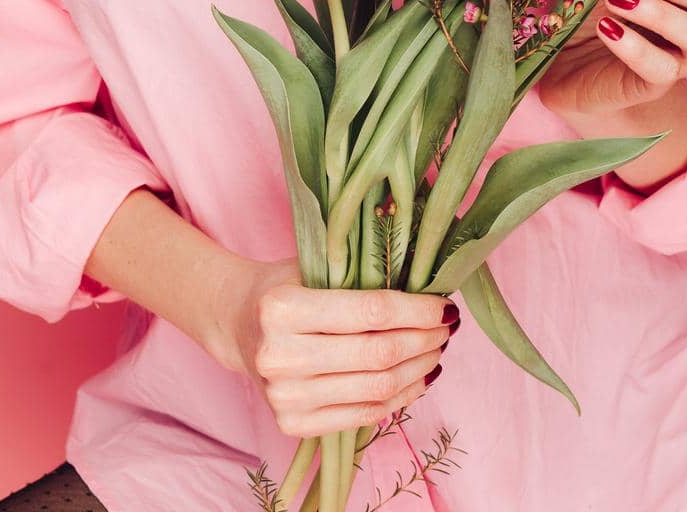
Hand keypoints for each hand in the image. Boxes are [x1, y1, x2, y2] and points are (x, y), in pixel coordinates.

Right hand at [215, 255, 459, 437]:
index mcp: (284, 307)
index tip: (445, 305)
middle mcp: (279, 355)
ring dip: (419, 369)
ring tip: (438, 349)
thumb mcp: (315, 262)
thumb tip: (430, 281)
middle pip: (379, 354)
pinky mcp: (290, 423)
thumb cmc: (286, 283)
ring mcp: (283, 396)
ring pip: (376, 389)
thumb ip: (362, 270)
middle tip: (448, 326)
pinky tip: (419, 378)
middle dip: (425, 340)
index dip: (418, 310)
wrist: (238, 321)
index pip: (372, 311)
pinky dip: (400, 398)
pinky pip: (363, 416)